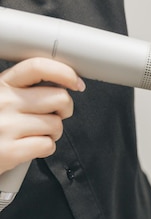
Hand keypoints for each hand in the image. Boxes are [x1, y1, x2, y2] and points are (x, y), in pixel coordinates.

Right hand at [0, 58, 84, 173]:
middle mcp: (3, 101)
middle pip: (59, 98)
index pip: (37, 67)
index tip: (76, 83)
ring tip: (35, 134)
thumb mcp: (2, 98)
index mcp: (2, 84)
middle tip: (53, 116)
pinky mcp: (9, 151)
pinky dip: (45, 148)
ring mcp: (5, 126)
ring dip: (52, 132)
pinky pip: (47, 145)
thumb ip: (25, 90)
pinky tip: (30, 146)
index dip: (64, 73)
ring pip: (56, 124)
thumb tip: (63, 84)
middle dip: (64, 110)